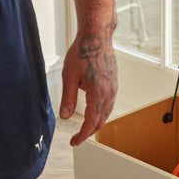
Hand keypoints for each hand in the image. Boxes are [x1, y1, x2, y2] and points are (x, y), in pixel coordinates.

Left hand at [59, 29, 117, 145]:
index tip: (74, 142)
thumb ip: (68, 99)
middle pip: (100, 122)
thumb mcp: (69, 76)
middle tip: (77, 138)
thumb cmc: (83, 52)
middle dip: (88, 132)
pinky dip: (101, 113)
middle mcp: (109, 94)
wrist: (97, 36)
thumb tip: (64, 117)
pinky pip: (109, 105)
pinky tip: (93, 112)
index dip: (82, 135)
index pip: (91, 123)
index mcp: (98, 94)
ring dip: (96, 124)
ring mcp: (113, 89)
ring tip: (84, 129)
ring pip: (106, 114)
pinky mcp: (114, 84)